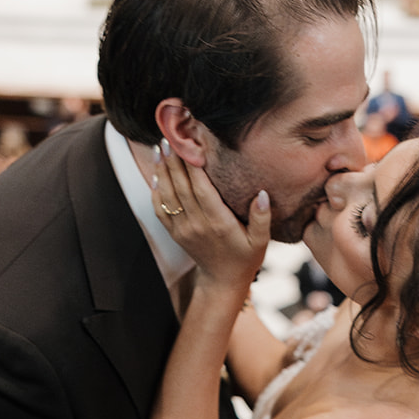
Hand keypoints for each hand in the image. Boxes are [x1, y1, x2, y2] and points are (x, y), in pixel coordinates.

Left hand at [153, 142, 269, 290]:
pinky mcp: (175, 233)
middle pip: (181, 187)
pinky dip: (156, 190)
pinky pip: (161, 209)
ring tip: (159, 148)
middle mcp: (197, 224)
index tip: (190, 145)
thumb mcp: (260, 241)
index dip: (194, 166)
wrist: (223, 281)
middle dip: (174, 160)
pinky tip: (156, 173)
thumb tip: (262, 193)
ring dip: (162, 170)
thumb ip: (262, 217)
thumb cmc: (245, 258)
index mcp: (218, 222)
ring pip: (168, 195)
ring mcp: (183, 229)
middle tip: (169, 137)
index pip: (202, 188)